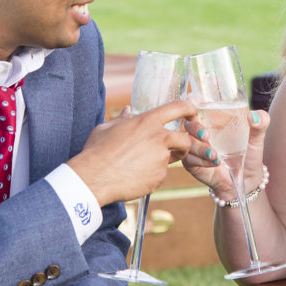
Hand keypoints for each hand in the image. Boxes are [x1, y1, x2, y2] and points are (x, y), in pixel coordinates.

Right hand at [69, 99, 195, 205]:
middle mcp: (159, 138)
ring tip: (141, 165)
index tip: (192, 116)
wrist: (93, 178)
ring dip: (162, 162)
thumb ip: (122, 119)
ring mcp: (161, 159)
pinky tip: (134, 177)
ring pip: (171, 159)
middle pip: (185, 139)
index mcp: (147, 121)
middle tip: (177, 150)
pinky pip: (160, 175)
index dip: (190, 110)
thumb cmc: (96, 151)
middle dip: (184, 144)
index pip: (179, 107)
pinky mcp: (159, 177)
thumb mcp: (107, 128)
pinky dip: (151, 176)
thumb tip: (128, 111)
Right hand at [182, 109, 268, 199]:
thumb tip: (255, 116)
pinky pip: (188, 158)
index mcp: (213, 119)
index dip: (192, 101)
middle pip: (187, 122)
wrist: (245, 181)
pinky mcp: (191, 162)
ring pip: (186, 142)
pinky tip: (214, 163)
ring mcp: (194, 146)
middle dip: (194, 127)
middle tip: (206, 135)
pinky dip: (200, 160)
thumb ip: (261, 124)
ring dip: (199, 147)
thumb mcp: (256, 139)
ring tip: (214, 155)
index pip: (196, 104)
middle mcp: (200, 130)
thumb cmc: (249, 155)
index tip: (196, 102)